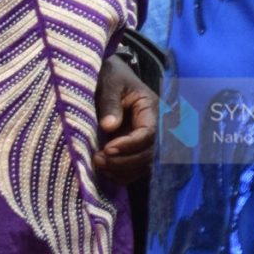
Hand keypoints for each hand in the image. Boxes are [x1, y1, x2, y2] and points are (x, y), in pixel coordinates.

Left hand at [93, 54, 156, 188]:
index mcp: (152, 109)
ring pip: (144, 165)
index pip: (149, 134)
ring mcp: (148, 141)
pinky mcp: (138, 150)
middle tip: (97, 159)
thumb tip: (109, 127)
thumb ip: (110, 103)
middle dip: (124, 161)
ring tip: (97, 164)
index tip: (107, 148)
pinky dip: (122, 175)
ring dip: (122, 170)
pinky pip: (137, 170)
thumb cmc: (112, 78)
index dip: (130, 145)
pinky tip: (104, 171)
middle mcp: (156, 128)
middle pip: (149, 154)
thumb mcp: (110, 83)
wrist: (113, 79)